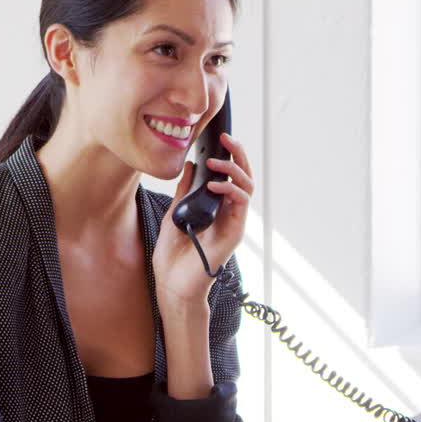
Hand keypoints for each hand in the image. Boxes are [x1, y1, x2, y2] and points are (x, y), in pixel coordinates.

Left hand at [153, 132, 254, 307]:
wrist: (174, 283)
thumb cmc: (174, 255)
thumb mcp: (175, 212)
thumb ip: (186, 190)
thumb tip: (191, 166)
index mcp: (216, 207)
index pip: (229, 176)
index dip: (228, 156)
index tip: (219, 138)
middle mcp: (229, 213)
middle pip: (243, 177)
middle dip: (238, 155)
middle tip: (227, 138)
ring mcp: (233, 222)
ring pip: (246, 187)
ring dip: (234, 170)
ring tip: (216, 161)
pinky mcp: (235, 232)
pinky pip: (240, 204)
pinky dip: (230, 190)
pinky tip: (214, 184)